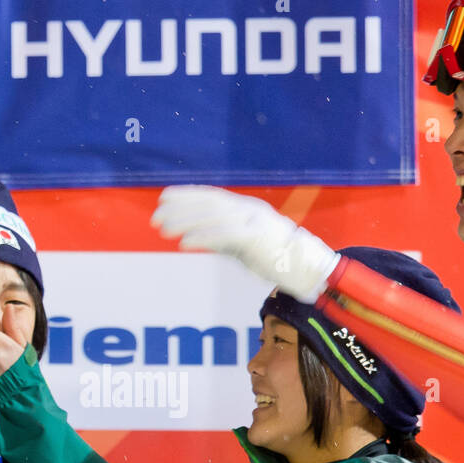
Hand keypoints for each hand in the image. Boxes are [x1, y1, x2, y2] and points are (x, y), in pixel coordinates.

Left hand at [152, 185, 340, 302]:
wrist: (308, 268)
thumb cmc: (276, 258)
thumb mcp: (245, 243)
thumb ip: (223, 237)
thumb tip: (196, 236)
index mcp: (246, 208)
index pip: (211, 196)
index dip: (186, 195)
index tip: (163, 197)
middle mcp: (249, 210)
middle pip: (208, 204)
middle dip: (179, 209)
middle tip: (155, 217)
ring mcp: (253, 223)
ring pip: (212, 217)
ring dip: (185, 222)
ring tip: (163, 230)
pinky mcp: (256, 239)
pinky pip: (223, 235)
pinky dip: (202, 238)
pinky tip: (184, 244)